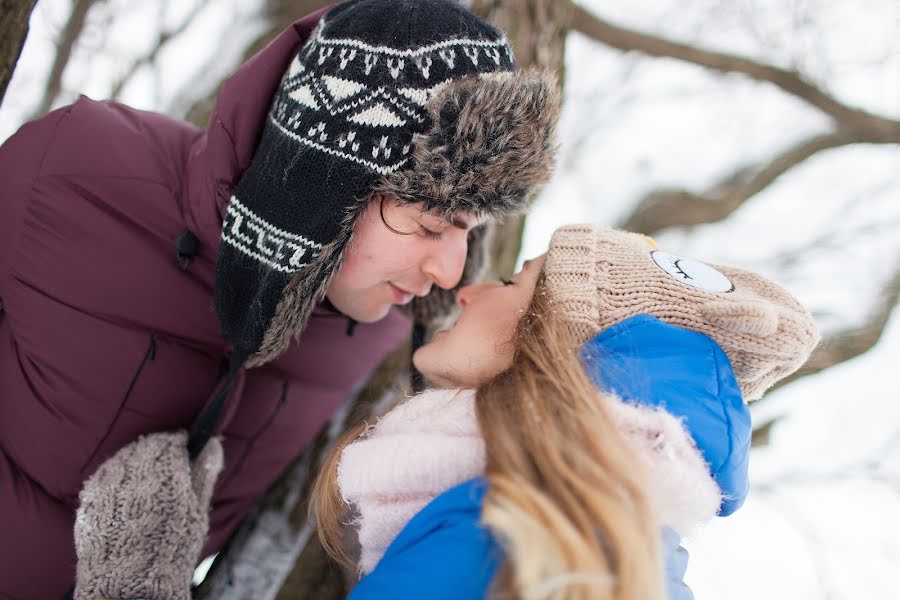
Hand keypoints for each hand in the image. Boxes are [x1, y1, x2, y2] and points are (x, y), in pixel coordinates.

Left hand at [74, 431, 222, 599]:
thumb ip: (204, 473)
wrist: (129, 585)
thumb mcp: (196, 511)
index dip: (179, 442)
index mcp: (163, 475)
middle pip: (145, 446)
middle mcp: (132, 475)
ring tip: (148, 478)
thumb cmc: (170, 549)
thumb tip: (213, 443)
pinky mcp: (89, 501)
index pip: (170, 441)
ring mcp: (107, 487)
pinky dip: (117, 476)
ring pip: (123, 457)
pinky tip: (127, 491)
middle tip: (168, 462)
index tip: (186, 446)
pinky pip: (104, 475)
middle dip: (158, 449)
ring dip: (136, 460)